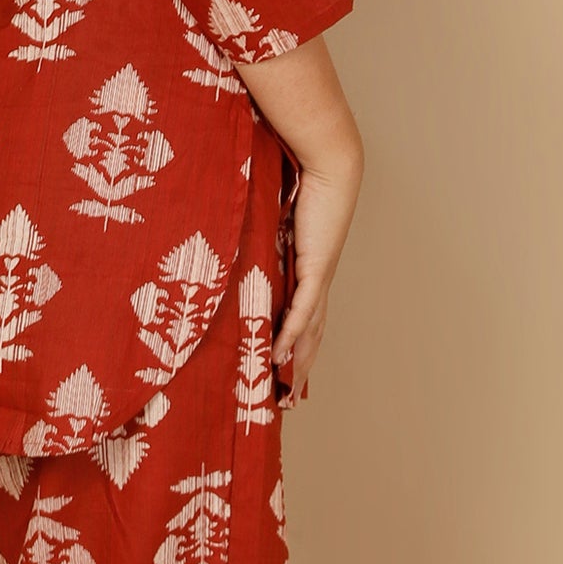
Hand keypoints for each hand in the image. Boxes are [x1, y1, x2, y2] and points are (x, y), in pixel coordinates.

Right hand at [272, 154, 361, 404]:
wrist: (330, 164)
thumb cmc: (304, 180)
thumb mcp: (274, 214)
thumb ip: (257, 230)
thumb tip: (232, 230)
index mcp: (310, 271)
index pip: (306, 318)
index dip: (298, 346)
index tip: (287, 371)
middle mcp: (318, 280)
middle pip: (311, 336)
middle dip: (301, 369)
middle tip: (290, 400)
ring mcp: (319, 277)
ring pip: (309, 332)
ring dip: (296, 364)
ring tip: (284, 392)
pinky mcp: (316, 269)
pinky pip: (302, 312)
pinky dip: (290, 337)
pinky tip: (278, 358)